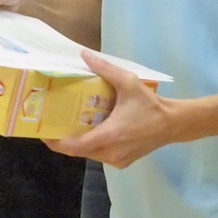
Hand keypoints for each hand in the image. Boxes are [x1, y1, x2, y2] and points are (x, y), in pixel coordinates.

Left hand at [47, 51, 179, 167]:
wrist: (173, 124)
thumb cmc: (150, 104)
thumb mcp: (128, 82)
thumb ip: (104, 69)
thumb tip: (84, 54)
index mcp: (110, 135)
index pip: (74, 146)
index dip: (56, 142)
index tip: (43, 132)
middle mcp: (111, 152)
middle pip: (78, 151)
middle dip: (64, 140)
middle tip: (53, 123)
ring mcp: (117, 160)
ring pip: (89, 154)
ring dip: (78, 142)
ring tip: (68, 125)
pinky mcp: (122, 162)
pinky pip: (100, 155)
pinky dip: (92, 145)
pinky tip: (89, 130)